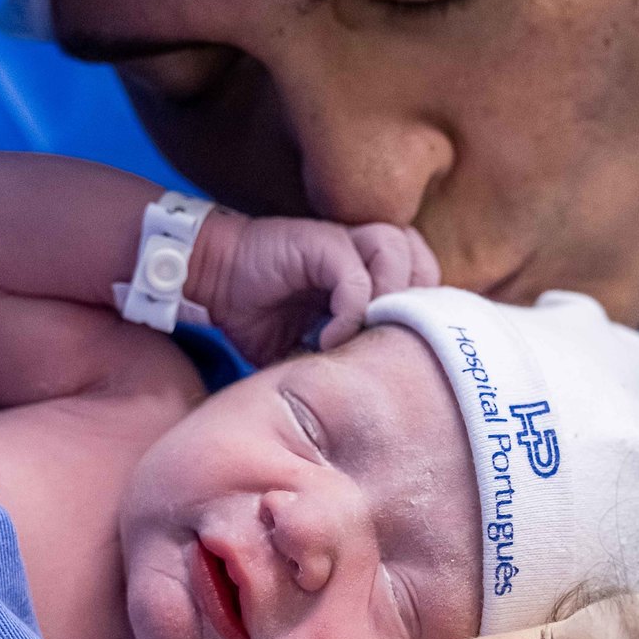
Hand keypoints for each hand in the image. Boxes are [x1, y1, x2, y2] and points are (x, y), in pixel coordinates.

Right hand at [188, 207, 439, 365]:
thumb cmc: (260, 315)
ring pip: (398, 254)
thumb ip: (343, 358)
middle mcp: (362, 249)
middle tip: (386, 343)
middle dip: (412, 304)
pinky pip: (355, 276)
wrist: (214, 281)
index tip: (400, 354)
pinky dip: (351, 311)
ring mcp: (344, 241)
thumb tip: (374, 397)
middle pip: (422, 262)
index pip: (424, 279)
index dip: (421, 315)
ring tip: (363, 336)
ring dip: (386, 300)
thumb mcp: (308, 348)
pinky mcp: (323, 242)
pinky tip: (329, 338)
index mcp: (368, 267)